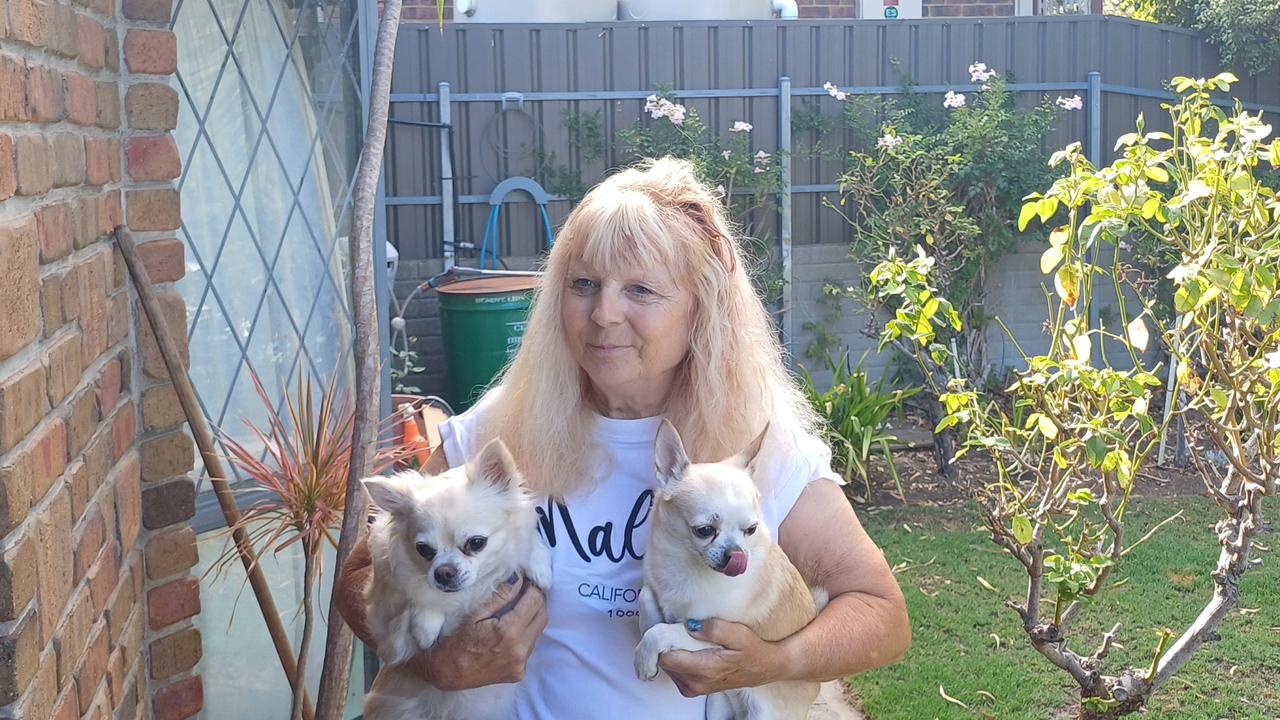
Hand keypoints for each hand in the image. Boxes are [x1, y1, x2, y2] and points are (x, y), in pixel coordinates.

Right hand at [407, 575, 547, 689]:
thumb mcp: (475, 614)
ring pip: (538, 631)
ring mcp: (521, 663)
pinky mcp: (519, 672)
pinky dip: (525, 635)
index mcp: (508, 631)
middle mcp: (519, 649)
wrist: (448, 673)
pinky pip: (530, 647)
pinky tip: (511, 632)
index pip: (534, 602)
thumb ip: (501, 596)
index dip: (533, 588)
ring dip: (532, 618)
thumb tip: (519, 579)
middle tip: (525, 592)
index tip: (527, 581)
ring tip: (517, 611)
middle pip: (542, 616)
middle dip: (537, 601)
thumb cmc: (456, 641)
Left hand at [657, 619, 787, 696]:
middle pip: (660, 659)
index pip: (663, 656)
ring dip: (663, 645)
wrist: (765, 668)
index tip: (655, 612)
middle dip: (657, 637)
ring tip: (669, 624)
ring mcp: (691, 688)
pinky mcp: (690, 687)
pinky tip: (677, 638)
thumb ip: (714, 629)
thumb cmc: (752, 650)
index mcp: (702, 670)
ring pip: (664, 664)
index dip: (656, 634)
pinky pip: (671, 668)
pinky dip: (670, 652)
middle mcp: (693, 683)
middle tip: (657, 611)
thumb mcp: (739, 634)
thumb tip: (689, 625)